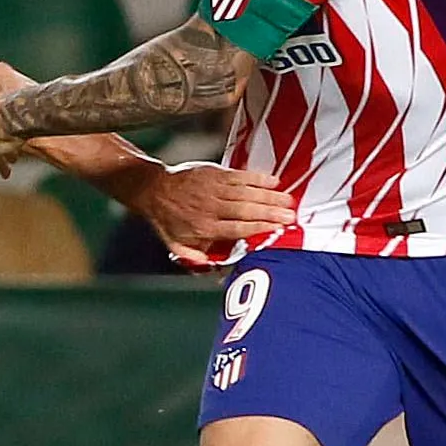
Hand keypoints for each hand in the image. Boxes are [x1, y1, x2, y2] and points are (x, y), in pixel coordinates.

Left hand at [126, 161, 295, 260]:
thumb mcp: (177, 246)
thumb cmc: (169, 220)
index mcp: (204, 228)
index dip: (259, 228)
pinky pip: (240, 176)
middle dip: (271, 213)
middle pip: (246, 210)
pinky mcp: (215, 173)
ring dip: (270, 196)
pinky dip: (258, 178)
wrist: (154, 189)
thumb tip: (216, 272)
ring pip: (246, 192)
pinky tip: (274, 181)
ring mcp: (213, 188)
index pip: (237, 229)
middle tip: (291, 216)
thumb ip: (197, 258)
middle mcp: (210, 207)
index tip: (278, 229)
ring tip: (289, 200)